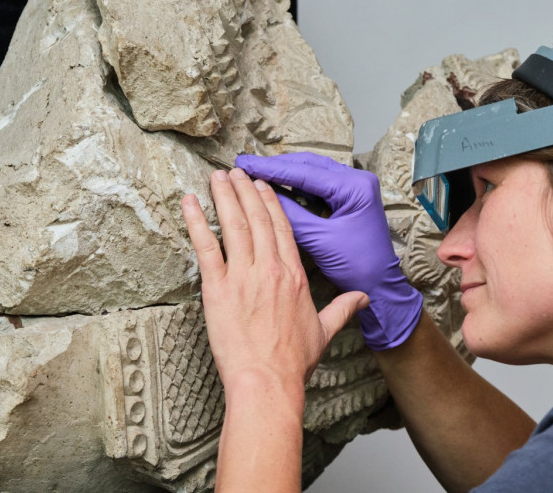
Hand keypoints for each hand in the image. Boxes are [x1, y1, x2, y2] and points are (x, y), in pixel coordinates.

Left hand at [181, 168, 368, 387]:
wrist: (268, 380)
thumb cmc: (293, 361)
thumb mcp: (324, 331)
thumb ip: (343, 308)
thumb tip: (363, 298)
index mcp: (294, 276)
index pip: (282, 229)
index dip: (271, 204)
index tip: (263, 187)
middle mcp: (270, 269)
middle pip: (258, 220)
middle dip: (246, 191)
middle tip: (237, 172)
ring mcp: (243, 277)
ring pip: (234, 226)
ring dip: (225, 197)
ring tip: (217, 177)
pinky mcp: (218, 289)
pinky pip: (205, 248)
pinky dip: (196, 222)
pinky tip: (189, 203)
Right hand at [236, 152, 422, 350]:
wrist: (381, 285)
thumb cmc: (357, 266)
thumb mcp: (320, 240)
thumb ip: (292, 217)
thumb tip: (261, 198)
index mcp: (355, 188)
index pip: (305, 172)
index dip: (271, 168)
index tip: (244, 164)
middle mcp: (357, 181)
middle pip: (308, 165)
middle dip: (276, 166)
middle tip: (245, 165)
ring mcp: (354, 188)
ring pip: (312, 172)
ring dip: (284, 173)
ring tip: (255, 173)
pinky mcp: (348, 199)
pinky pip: (317, 185)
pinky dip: (295, 185)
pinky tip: (275, 186)